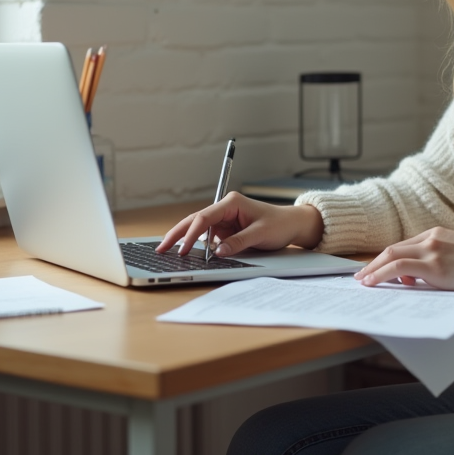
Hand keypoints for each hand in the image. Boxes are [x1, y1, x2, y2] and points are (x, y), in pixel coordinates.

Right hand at [155, 193, 323, 256]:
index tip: (183, 248)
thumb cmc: (279, 224)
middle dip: (178, 233)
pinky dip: (196, 244)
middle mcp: (225, 209)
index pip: (205, 217)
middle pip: (195, 220)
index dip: (191, 233)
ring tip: (167, 250)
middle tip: (161, 248)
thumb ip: (239, 242)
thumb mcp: (261, 234)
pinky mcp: (226, 229)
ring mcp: (224, 219)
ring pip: (198, 228)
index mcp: (232, 203)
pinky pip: (207, 237)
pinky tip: (185, 251)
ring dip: (184, 239)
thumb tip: (218, 252)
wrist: (292, 224)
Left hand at [353, 227, 453, 305]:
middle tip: (362, 274)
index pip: (405, 245)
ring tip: (363, 281)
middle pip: (393, 248)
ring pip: (391, 256)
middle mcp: (430, 238)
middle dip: (374, 262)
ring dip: (373, 269)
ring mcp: (431, 250)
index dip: (389, 258)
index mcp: (437, 234)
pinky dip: (381, 273)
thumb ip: (441, 260)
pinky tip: (373, 282)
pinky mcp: (432, 265)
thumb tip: (424, 276)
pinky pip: (398, 267)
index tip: (379, 268)